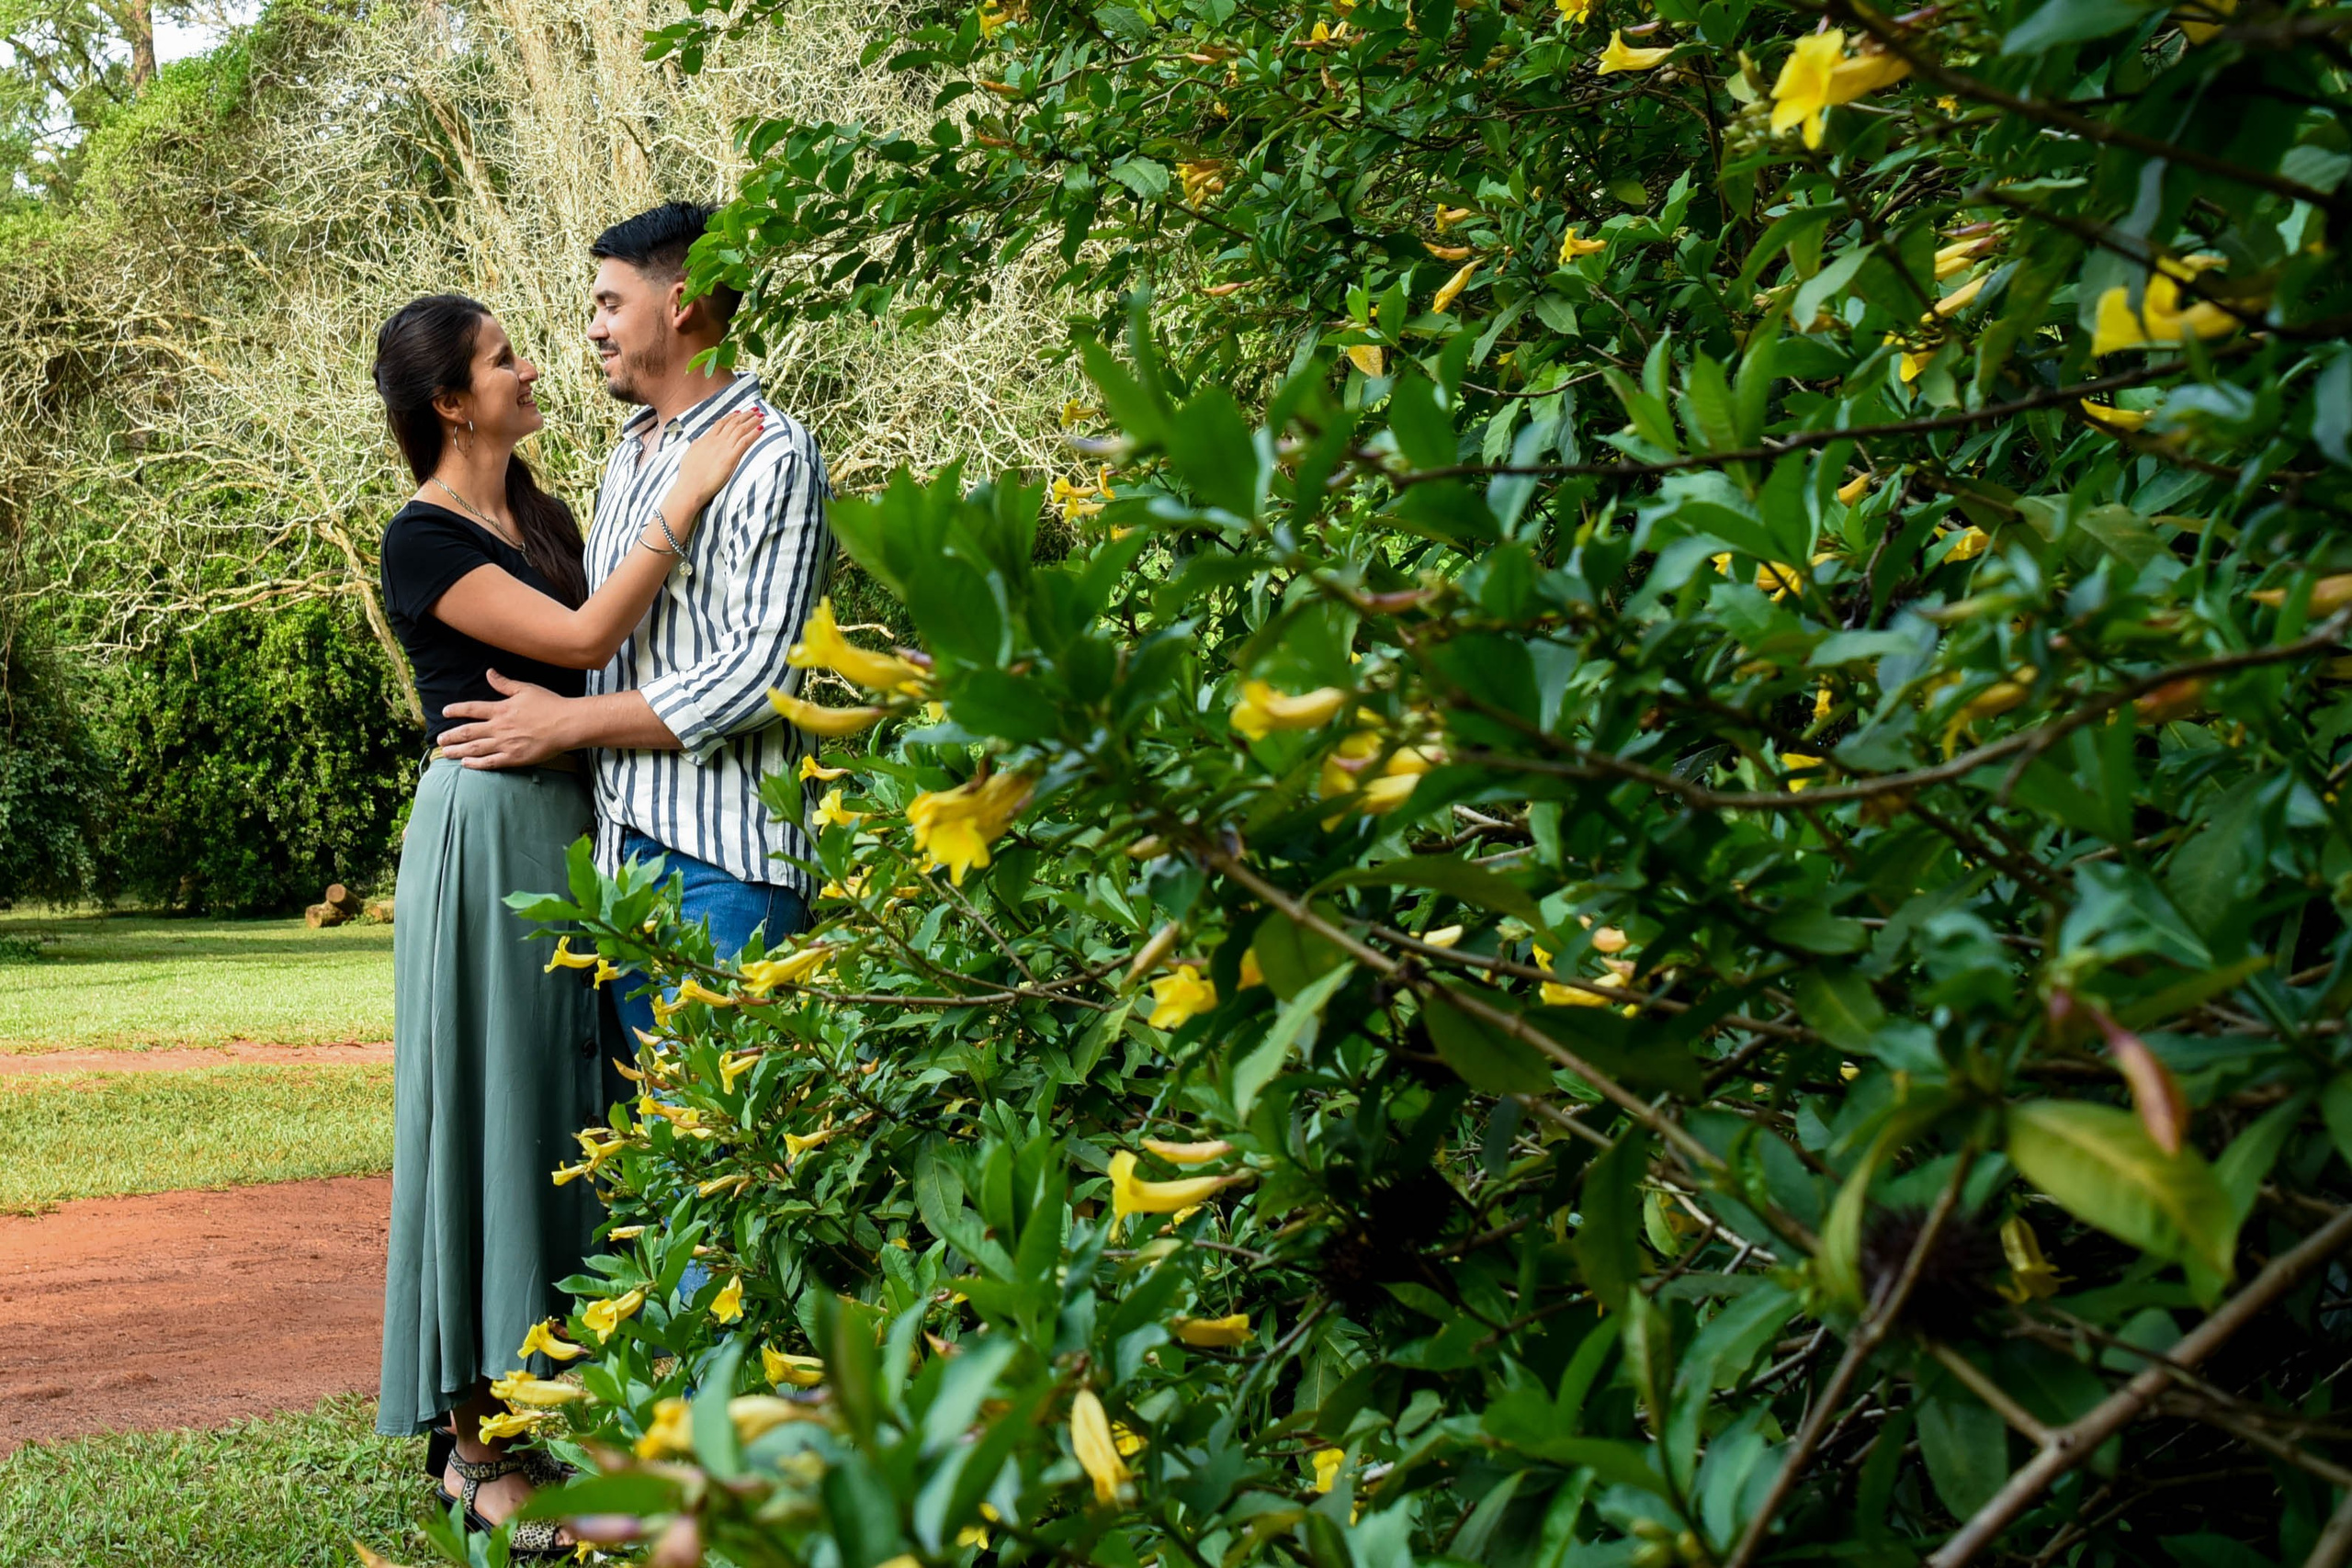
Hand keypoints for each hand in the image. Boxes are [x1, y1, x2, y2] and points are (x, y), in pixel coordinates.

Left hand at [436, 670, 576, 767]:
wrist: (567, 725)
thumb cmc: (549, 704)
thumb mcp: (525, 689)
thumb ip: (504, 684)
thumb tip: (489, 673)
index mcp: (501, 709)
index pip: (472, 709)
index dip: (456, 710)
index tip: (445, 712)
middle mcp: (499, 727)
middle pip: (468, 732)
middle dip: (451, 736)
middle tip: (439, 739)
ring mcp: (505, 744)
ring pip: (475, 748)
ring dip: (458, 751)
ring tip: (446, 753)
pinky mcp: (514, 757)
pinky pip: (490, 762)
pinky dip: (476, 763)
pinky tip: (466, 764)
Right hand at [672, 406, 765, 512]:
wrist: (690, 487)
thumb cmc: (688, 475)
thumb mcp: (689, 456)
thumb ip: (695, 446)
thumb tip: (697, 441)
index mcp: (706, 439)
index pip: (721, 423)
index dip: (731, 416)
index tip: (739, 412)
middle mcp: (715, 441)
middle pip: (733, 423)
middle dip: (745, 415)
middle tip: (755, 410)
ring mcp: (723, 448)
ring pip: (740, 429)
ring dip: (752, 421)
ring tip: (762, 416)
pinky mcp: (730, 457)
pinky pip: (745, 442)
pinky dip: (754, 434)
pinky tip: (761, 429)